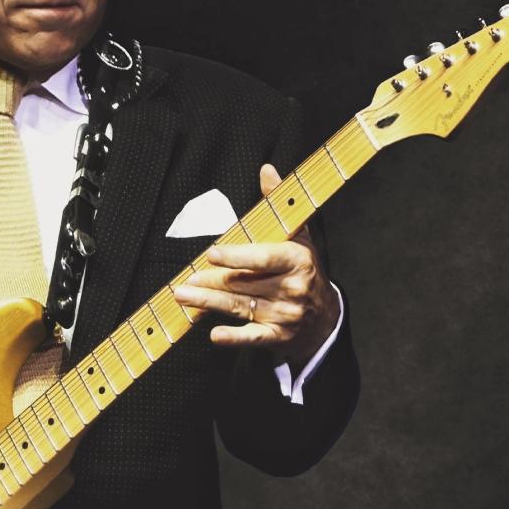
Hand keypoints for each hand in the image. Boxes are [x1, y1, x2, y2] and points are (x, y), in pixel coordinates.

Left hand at [172, 163, 338, 365]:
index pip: (263, 258)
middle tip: (185, 280)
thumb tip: (266, 169)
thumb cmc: (304, 269)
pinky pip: (253, 338)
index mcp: (298, 260)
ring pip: (241, 307)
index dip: (236, 257)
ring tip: (183, 296)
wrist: (325, 316)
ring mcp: (286, 315)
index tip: (211, 254)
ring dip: (209, 303)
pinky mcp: (279, 337)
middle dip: (212, 282)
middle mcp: (293, 288)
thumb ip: (277, 203)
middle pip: (244, 284)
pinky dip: (234, 337)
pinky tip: (214, 335)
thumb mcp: (298, 235)